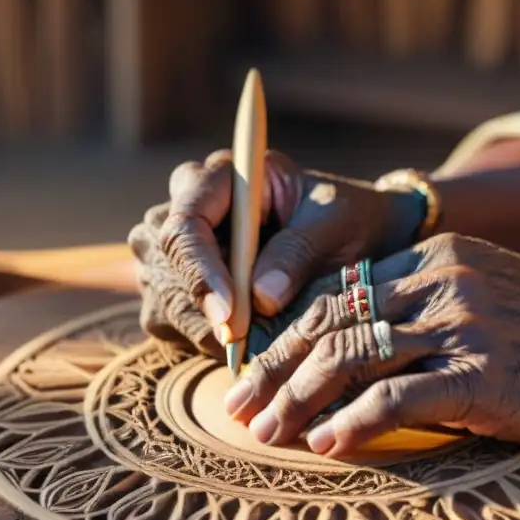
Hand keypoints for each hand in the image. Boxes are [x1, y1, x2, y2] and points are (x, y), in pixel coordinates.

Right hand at [127, 149, 425, 351]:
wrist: (356, 236)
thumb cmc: (348, 219)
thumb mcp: (338, 225)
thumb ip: (299, 253)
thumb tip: (260, 297)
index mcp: (225, 175)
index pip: (187, 222)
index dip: (201, 271)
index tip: (230, 315)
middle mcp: (192, 203)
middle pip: (165, 260)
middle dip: (200, 307)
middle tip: (242, 342)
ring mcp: (180, 243)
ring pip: (163, 292)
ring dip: (200, 327)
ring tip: (249, 344)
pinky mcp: (180, 278)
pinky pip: (169, 316)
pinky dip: (201, 336)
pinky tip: (240, 343)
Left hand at [224, 233, 519, 456]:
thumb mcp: (489, 290)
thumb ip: (425, 303)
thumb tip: (360, 344)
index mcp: (437, 257)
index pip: (338, 290)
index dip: (287, 332)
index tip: (256, 369)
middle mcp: (441, 281)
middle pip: (331, 321)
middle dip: (275, 368)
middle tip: (238, 406)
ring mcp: (462, 325)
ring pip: (351, 358)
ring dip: (298, 401)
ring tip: (264, 433)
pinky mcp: (484, 375)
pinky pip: (397, 401)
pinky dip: (353, 425)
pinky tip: (327, 446)